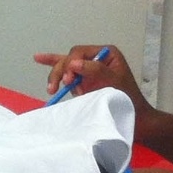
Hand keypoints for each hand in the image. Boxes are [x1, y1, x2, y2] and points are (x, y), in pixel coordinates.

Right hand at [32, 43, 149, 113]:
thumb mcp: (113, 82)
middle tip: (57, 88)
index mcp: (106, 53)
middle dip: (61, 72)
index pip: (79, 52)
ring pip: (65, 67)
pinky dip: (52, 64)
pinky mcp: (84, 82)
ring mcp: (89, 70)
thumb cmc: (128, 100)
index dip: (71, 64)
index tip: (69, 81)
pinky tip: (38, 58)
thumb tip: (72, 63)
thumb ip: (94, 70)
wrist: (135, 119)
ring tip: (52, 90)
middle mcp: (96, 58)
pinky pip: (66, 71)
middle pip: (69, 59)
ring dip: (56, 76)